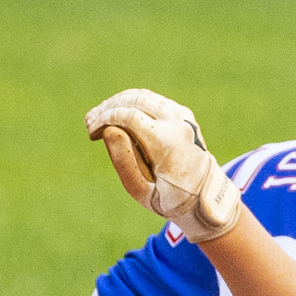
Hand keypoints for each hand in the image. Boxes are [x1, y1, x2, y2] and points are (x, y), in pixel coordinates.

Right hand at [85, 88, 240, 242]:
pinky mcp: (183, 114)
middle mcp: (178, 124)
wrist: (205, 197)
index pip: (130, 116)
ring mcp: (183, 116)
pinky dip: (132, 104)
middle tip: (90, 123)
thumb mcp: (143, 192)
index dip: (105, 119)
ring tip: (99, 118)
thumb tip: (110, 128)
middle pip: (134, 100)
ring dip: (117, 103)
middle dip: (107, 108)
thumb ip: (125, 162)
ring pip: (143, 96)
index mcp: (168, 144)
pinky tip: (117, 116)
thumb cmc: (171, 199)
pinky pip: (153, 100)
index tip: (91, 131)